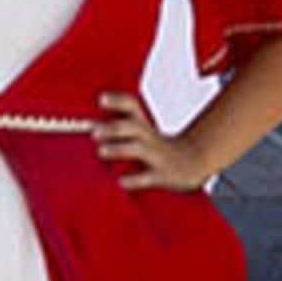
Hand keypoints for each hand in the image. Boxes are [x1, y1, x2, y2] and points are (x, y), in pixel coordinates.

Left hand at [91, 91, 223, 192]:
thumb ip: (120, 128)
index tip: (101, 99)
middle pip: (133, 127)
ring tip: (101, 151)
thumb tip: (87, 126)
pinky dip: (134, 179)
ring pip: (138, 149)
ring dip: (118, 149)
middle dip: (114, 128)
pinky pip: (147, 177)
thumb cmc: (159, 149)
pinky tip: (121, 181)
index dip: (117, 101)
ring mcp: (156, 156)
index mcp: (144, 126)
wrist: (194, 163)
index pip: (132, 106)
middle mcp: (149, 138)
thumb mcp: (144, 133)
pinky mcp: (161, 175)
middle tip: (94, 132)